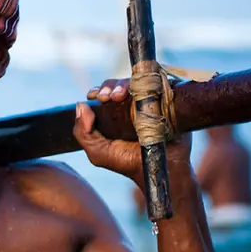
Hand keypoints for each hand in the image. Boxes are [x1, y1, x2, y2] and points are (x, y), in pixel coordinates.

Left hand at [73, 78, 191, 185]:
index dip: (100, 90)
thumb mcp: (99, 152)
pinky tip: (145, 90)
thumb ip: (83, 133)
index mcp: (114, 111)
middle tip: (108, 97)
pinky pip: (162, 81)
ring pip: (141, 80)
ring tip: (121, 95)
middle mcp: (133, 102)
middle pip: (122, 83)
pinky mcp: (169, 99)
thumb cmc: (128, 163)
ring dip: (129, 83)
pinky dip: (153, 80)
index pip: (106, 92)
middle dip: (112, 86)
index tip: (96, 96)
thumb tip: (81, 105)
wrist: (160, 171)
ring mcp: (152, 99)